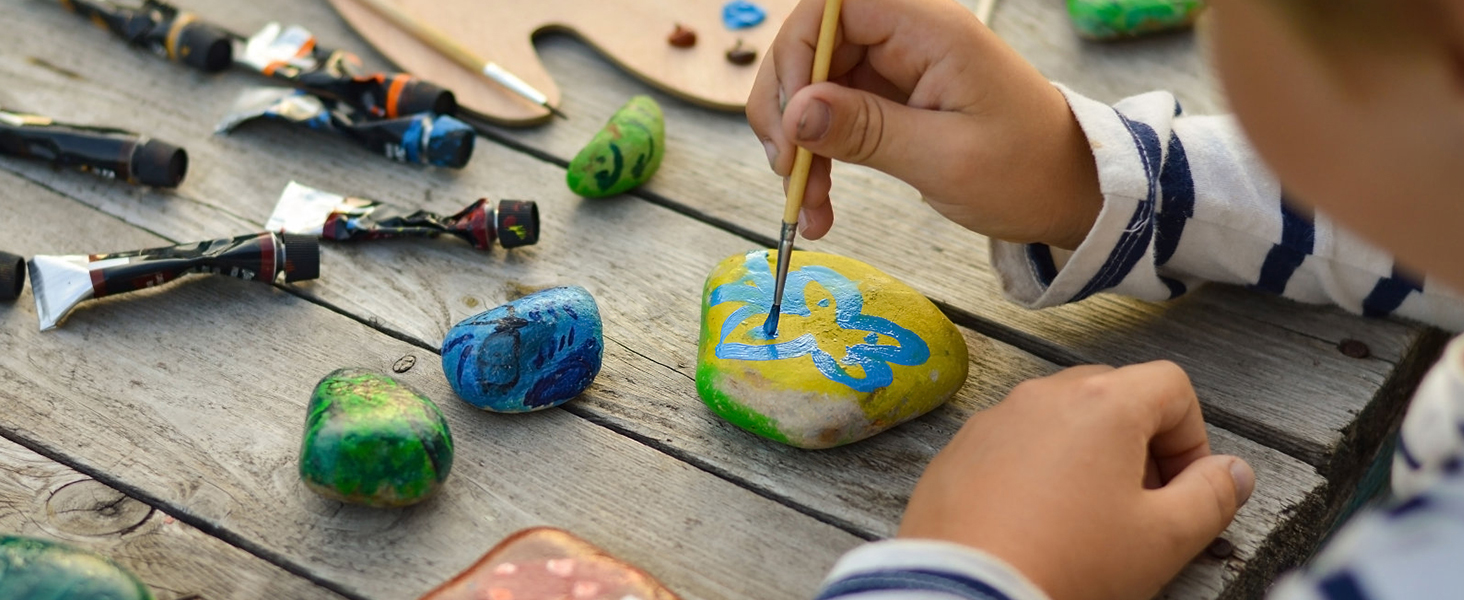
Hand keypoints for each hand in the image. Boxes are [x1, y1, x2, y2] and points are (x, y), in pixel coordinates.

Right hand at [747, 0, 1102, 247]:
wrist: (1068, 193)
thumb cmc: (1027, 172)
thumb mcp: (945, 160)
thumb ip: (867, 132)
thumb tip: (797, 112)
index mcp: (932, 31)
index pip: (836, 4)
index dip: (799, 50)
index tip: (794, 117)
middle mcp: (909, 38)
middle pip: (814, 43)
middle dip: (788, 105)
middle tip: (786, 168)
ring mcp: (898, 67)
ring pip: (815, 84)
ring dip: (797, 141)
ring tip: (804, 201)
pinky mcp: (891, 98)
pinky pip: (833, 114)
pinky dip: (817, 155)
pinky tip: (817, 201)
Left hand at [899, 362, 1255, 599]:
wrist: (967, 594)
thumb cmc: (1066, 566)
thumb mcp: (1164, 539)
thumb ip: (1212, 497)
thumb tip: (1232, 473)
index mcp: (1102, 404)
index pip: (1171, 385)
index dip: (1192, 437)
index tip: (1185, 488)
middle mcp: (1042, 397)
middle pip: (1113, 394)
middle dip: (1139, 443)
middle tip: (1142, 504)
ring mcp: (993, 421)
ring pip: (1059, 418)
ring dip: (1086, 455)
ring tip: (1087, 518)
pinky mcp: (957, 452)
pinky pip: (1011, 444)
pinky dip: (1034, 471)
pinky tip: (1036, 523)